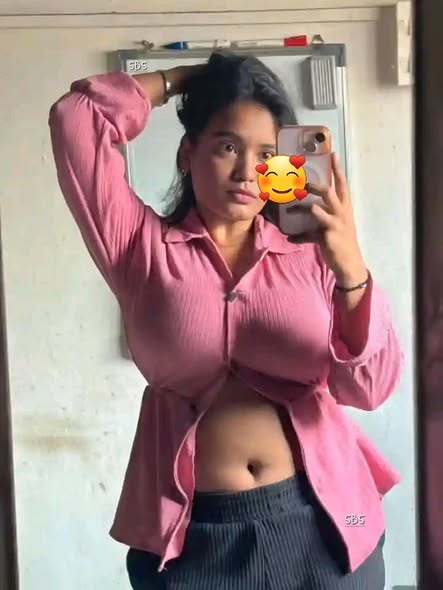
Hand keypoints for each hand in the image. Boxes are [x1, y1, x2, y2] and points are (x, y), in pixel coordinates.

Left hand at [290, 153, 366, 286]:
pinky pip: (309, 232)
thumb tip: (294, 228)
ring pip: (317, 207)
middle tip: (300, 181)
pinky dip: (298, 235)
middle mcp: (341, 213)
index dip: (337, 169)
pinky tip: (290, 237)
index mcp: (344, 208)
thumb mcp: (331, 229)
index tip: (332, 153)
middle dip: (313, 184)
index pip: (342, 184)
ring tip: (290, 207)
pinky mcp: (327, 236)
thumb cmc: (340, 244)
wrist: (348, 263)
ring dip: (301, 206)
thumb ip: (315, 224)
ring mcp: (335, 223)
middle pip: (328, 191)